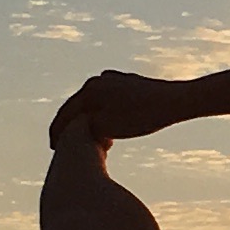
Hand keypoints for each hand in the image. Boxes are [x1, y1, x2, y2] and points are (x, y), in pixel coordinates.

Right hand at [48, 68, 180, 148]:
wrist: (176, 101)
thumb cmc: (143, 116)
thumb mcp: (108, 128)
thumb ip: (87, 128)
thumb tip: (79, 128)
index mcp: (90, 90)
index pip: (66, 113)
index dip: (57, 133)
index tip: (53, 149)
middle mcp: (99, 80)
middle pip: (78, 105)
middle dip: (70, 125)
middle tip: (60, 144)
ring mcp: (114, 80)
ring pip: (93, 102)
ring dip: (85, 119)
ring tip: (81, 136)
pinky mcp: (128, 84)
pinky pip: (107, 100)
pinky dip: (101, 113)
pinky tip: (105, 125)